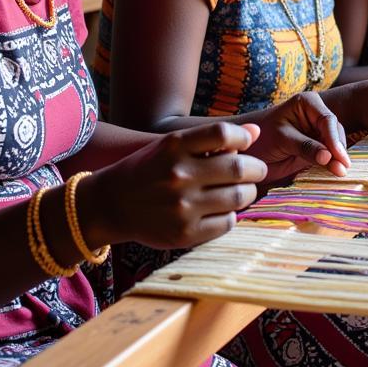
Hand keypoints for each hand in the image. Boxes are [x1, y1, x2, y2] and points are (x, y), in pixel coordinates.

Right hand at [86, 123, 265, 248]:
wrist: (111, 204)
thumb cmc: (149, 169)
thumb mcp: (173, 146)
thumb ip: (212, 139)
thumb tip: (255, 133)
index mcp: (174, 146)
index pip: (223, 133)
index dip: (243, 137)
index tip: (245, 144)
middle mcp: (178, 174)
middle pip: (238, 167)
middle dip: (256, 168)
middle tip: (255, 170)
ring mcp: (182, 206)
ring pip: (238, 197)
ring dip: (248, 192)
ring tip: (242, 190)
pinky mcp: (185, 233)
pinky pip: (227, 223)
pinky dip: (232, 215)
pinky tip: (223, 209)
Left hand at [252, 91, 350, 181]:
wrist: (250, 151)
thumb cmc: (261, 137)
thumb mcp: (282, 139)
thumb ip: (305, 147)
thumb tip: (329, 156)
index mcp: (307, 103)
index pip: (327, 119)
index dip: (335, 139)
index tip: (339, 156)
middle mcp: (315, 115)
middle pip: (335, 131)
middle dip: (339, 149)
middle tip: (342, 168)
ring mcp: (317, 132)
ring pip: (335, 144)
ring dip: (338, 158)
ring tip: (340, 172)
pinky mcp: (317, 148)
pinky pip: (330, 155)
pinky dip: (333, 164)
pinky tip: (337, 172)